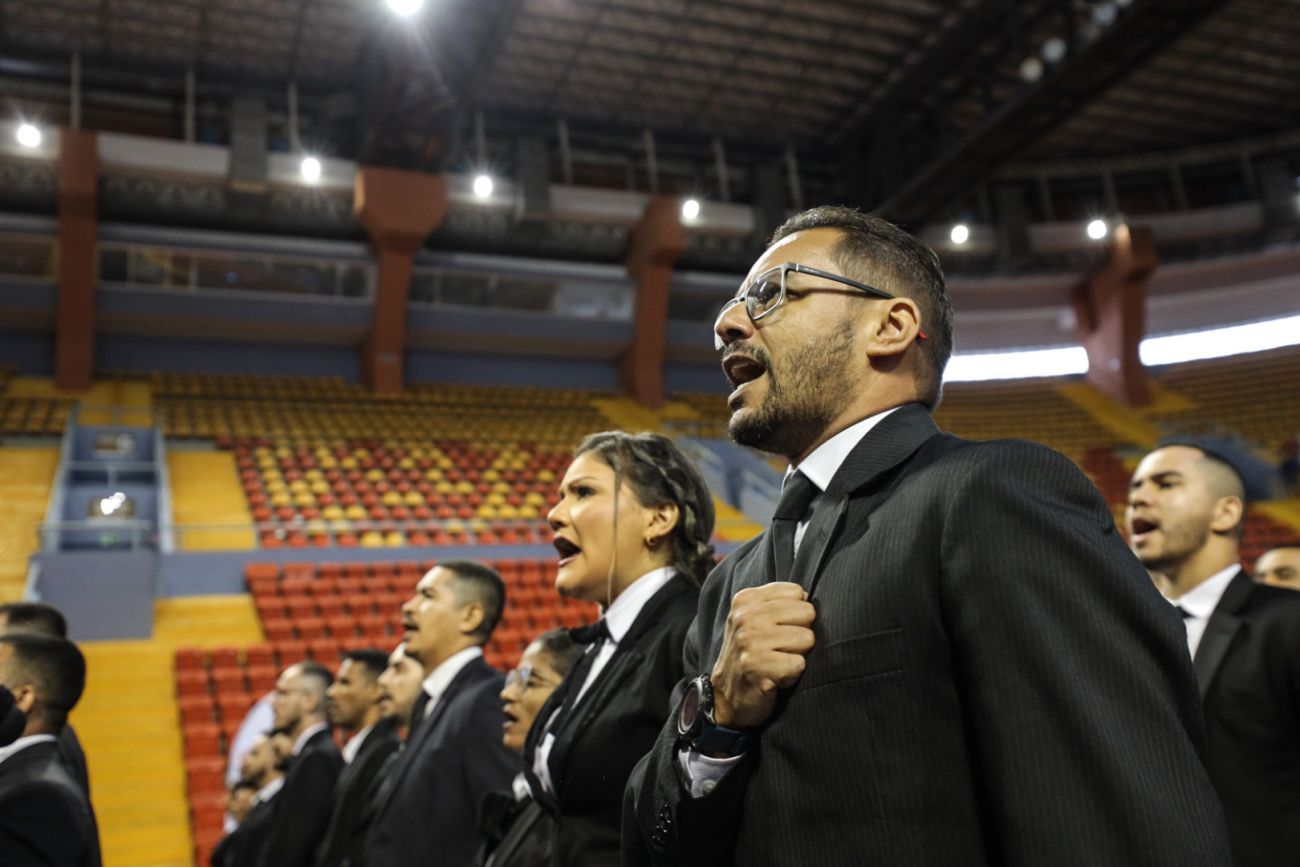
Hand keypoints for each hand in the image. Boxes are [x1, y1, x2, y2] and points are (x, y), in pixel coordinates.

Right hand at [710, 582, 815, 728]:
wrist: (726, 696)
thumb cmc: (750, 654)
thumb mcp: (754, 619)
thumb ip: (779, 603)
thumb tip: (807, 596)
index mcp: (746, 600)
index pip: (797, 592)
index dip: (796, 614)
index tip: (778, 629)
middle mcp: (745, 617)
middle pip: (807, 613)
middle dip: (800, 634)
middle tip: (779, 649)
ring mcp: (750, 641)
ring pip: (807, 639)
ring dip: (797, 656)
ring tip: (777, 662)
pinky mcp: (757, 667)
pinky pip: (800, 664)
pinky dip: (792, 675)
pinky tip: (775, 678)